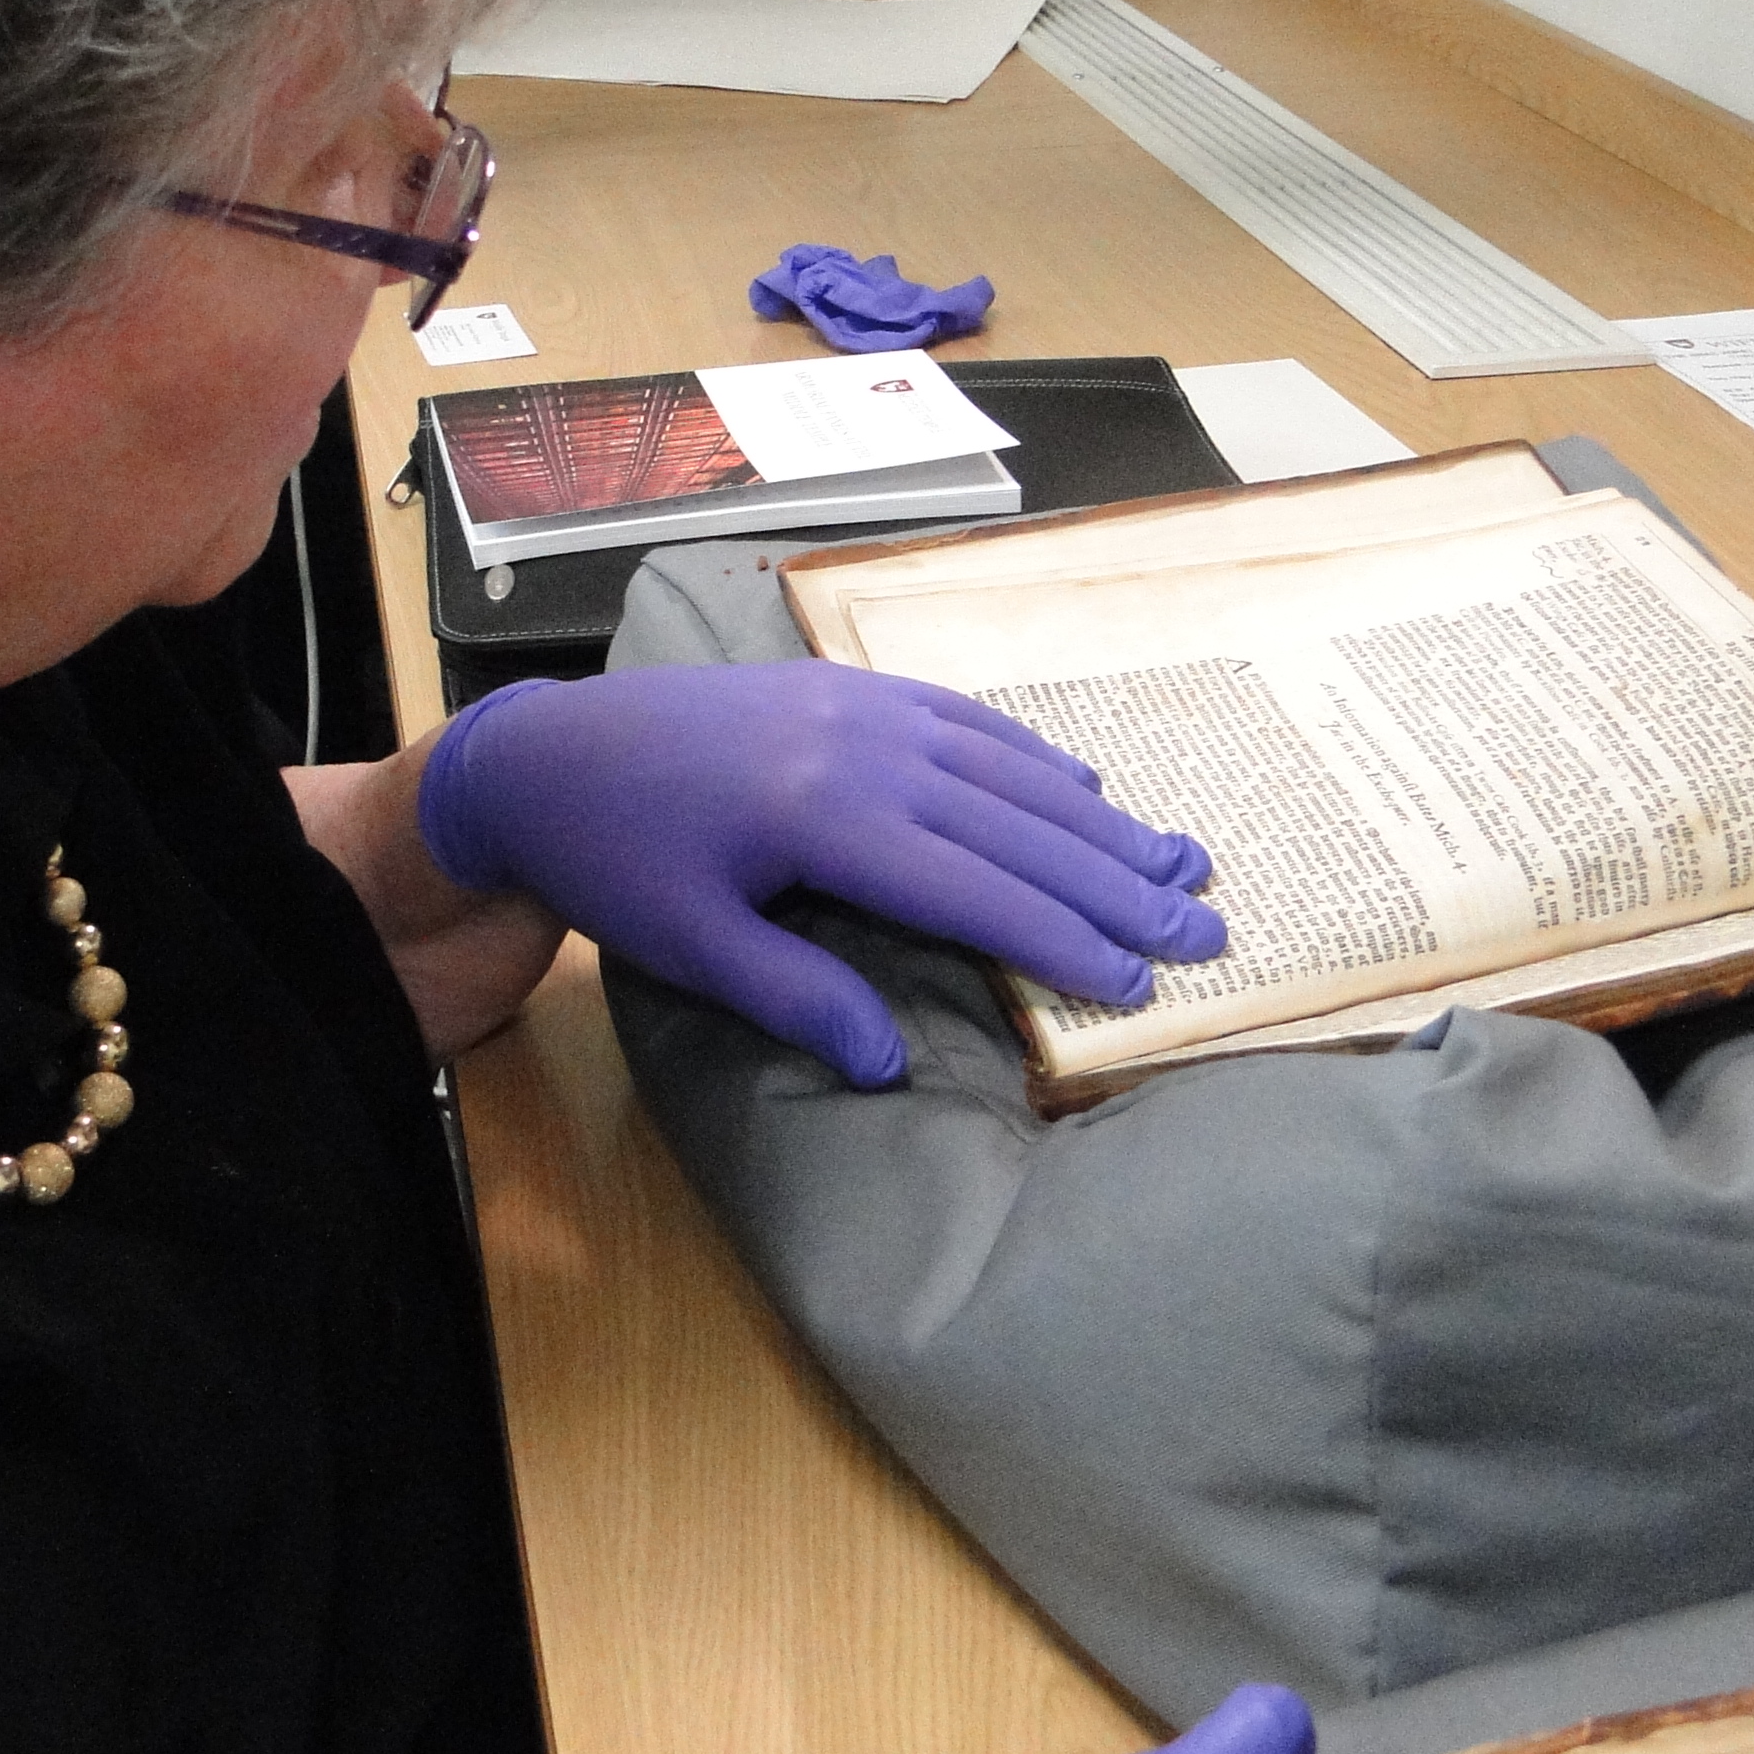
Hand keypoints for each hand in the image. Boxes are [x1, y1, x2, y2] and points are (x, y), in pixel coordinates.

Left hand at [413, 661, 1224, 1087]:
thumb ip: (799, 1000)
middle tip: (1206, 931)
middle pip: (1019, 828)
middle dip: (1117, 886)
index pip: (977, 892)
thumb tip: (890, 1066)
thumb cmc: (617, 862)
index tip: (1139, 981)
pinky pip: (969, 722)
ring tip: (1179, 865)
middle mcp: (863, 750)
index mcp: (825, 819)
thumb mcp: (692, 947)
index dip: (1064, 940)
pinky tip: (1086, 796)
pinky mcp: (850, 687)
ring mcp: (862, 707)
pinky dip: (1036, 762)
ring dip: (1100, 823)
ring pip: (1010, 770)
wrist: (548, 754)